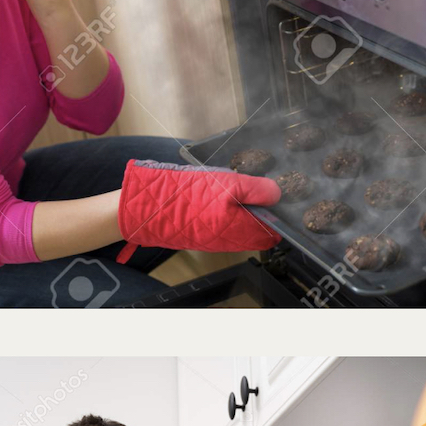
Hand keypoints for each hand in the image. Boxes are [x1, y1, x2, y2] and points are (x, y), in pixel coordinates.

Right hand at [118, 159, 281, 255]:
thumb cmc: (187, 197)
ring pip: (240, 225)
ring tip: (233, 186)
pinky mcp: (203, 235)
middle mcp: (231, 240)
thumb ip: (256, 189)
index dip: (277, 212)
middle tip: (255, 185)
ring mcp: (216, 239)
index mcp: (242, 231)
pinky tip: (215, 194)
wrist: (148, 209)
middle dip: (260, 208)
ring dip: (242, 208)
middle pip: (258, 228)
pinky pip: (223, 225)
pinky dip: (226, 211)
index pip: (273, 230)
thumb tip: (277, 193)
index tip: (275, 193)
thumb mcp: (227, 184)